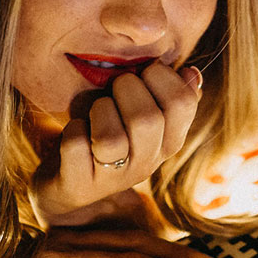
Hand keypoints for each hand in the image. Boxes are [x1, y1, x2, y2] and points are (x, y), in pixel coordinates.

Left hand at [34, 63, 202, 225]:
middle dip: (126, 88)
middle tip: (115, 87)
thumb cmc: (107, 131)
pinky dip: (74, 129)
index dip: (162, 76)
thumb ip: (169, 93)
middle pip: (147, 120)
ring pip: (110, 139)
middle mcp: (147, 164)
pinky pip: (76, 145)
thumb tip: (190, 73)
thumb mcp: (140, 111)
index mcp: (170, 142)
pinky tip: (77, 130)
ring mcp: (114, 179)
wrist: (67, 179)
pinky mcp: (81, 185)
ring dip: (100, 110)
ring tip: (96, 111)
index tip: (144, 72)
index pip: (183, 103)